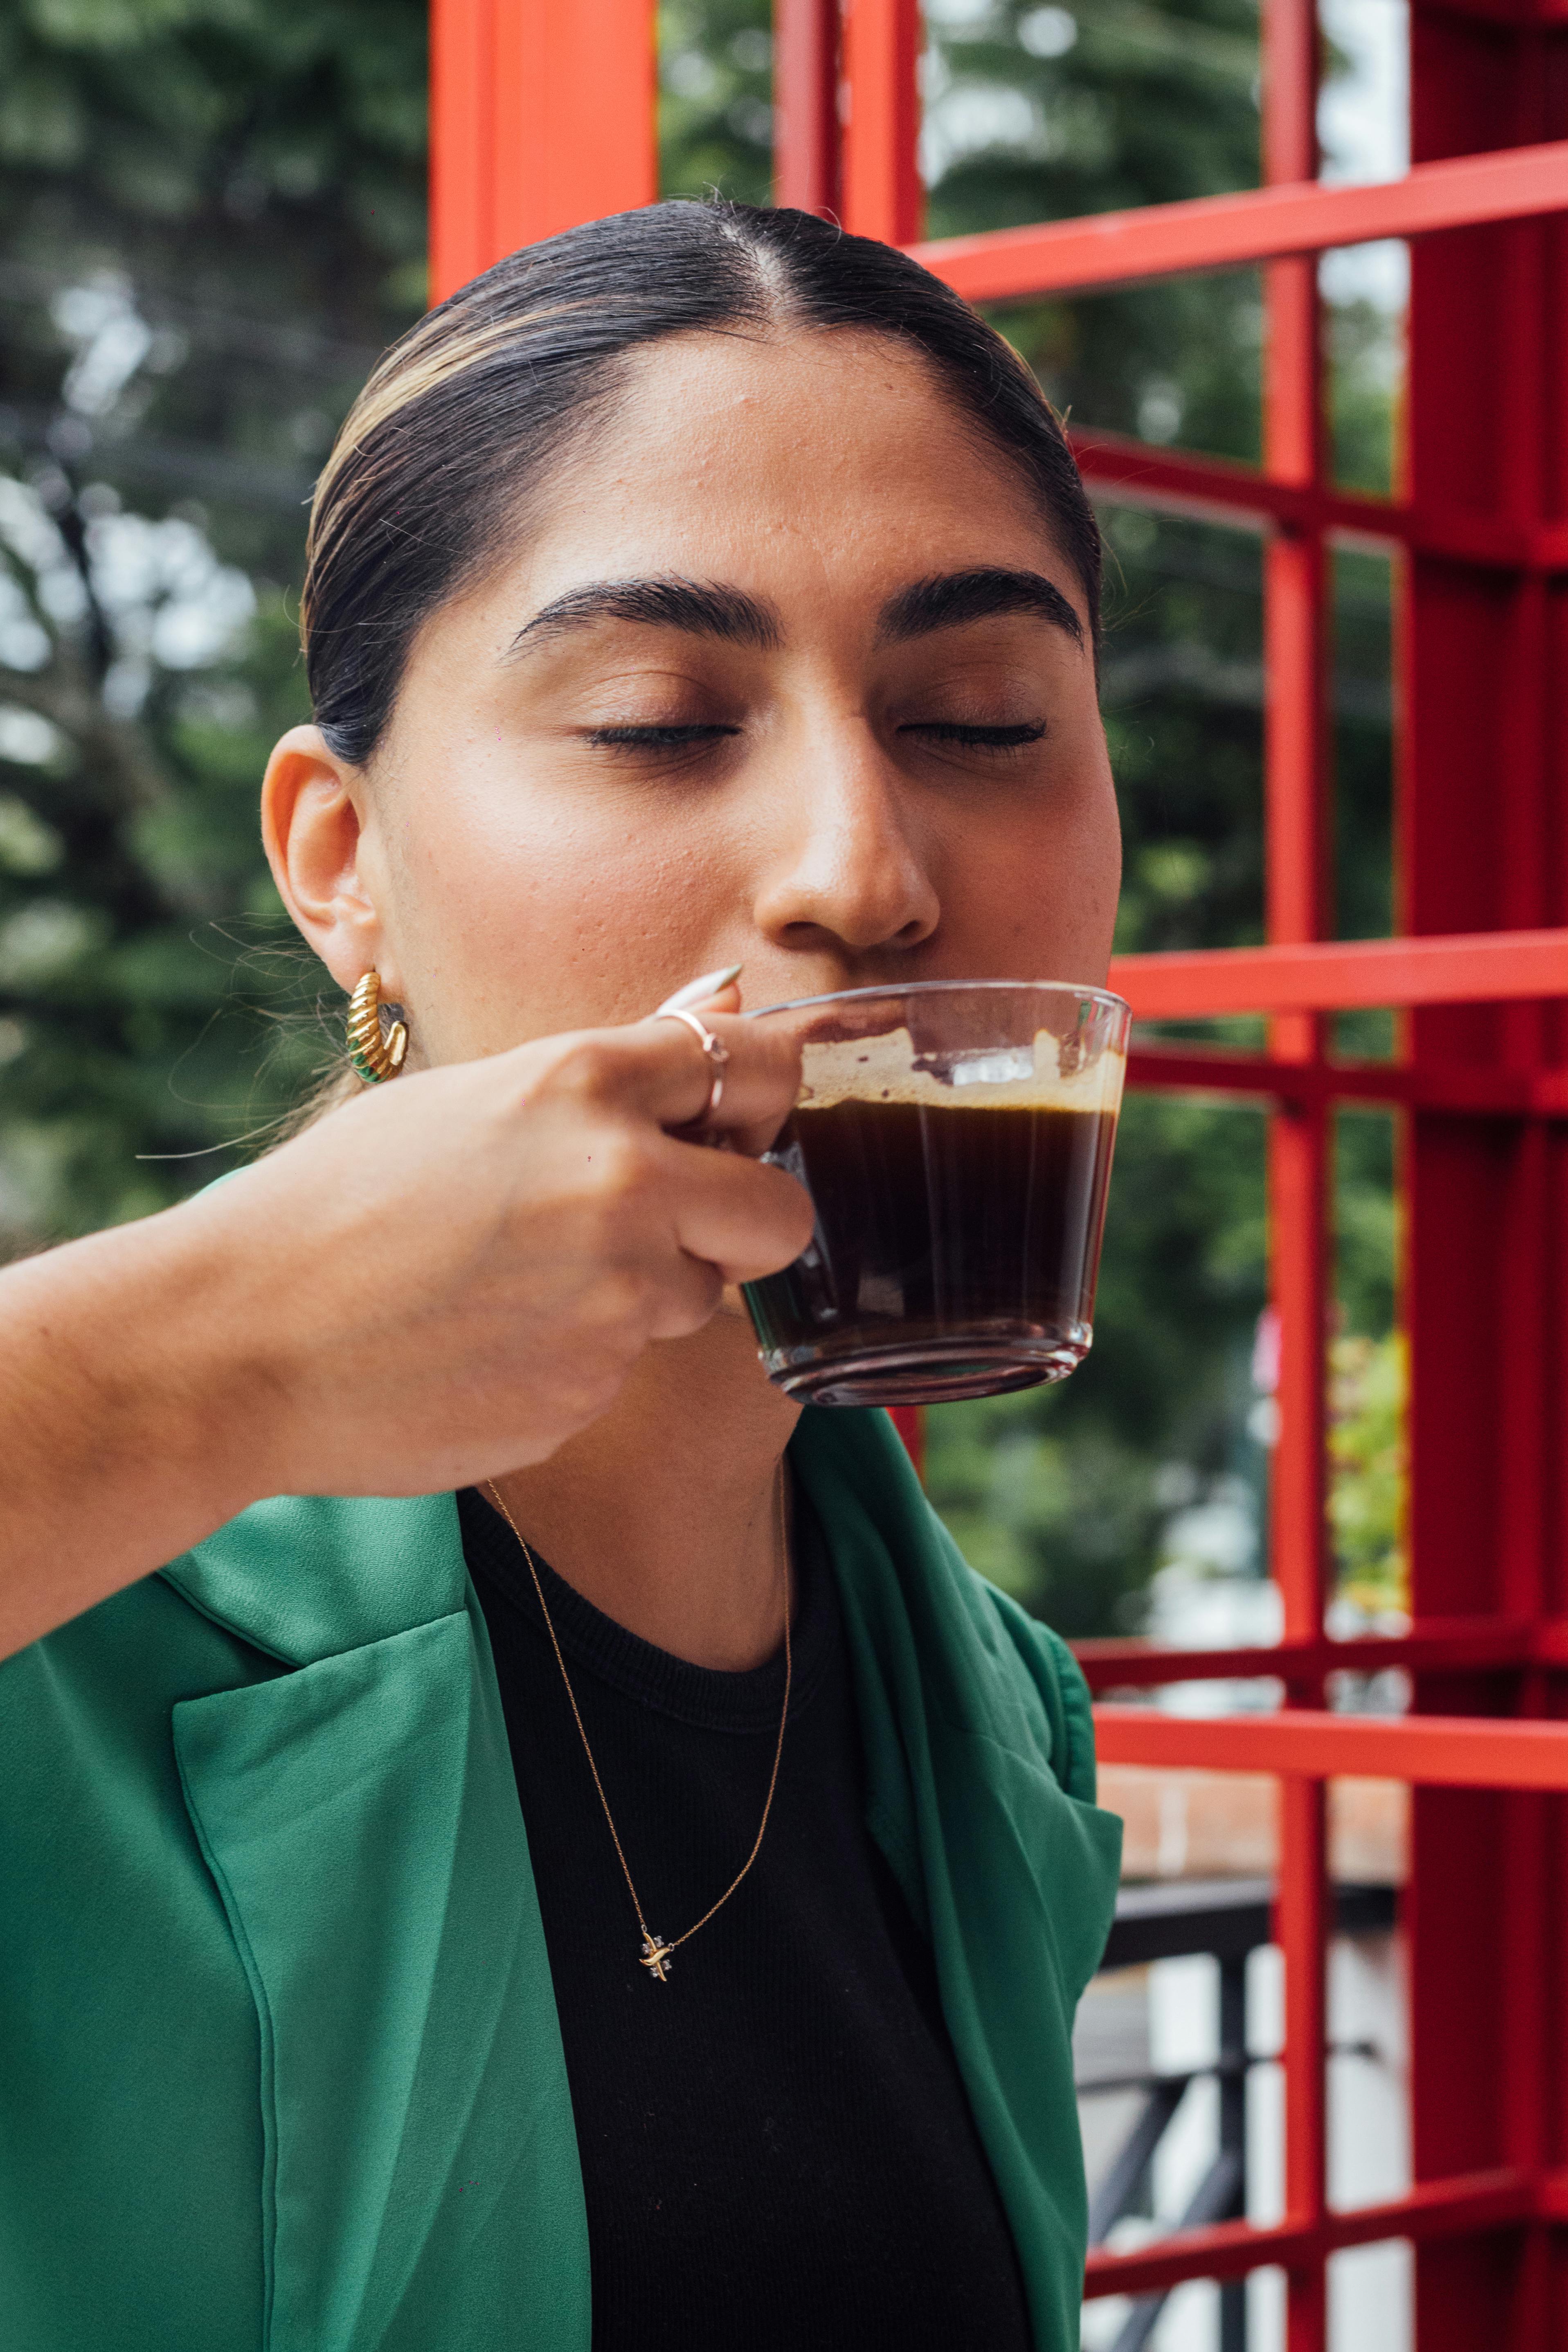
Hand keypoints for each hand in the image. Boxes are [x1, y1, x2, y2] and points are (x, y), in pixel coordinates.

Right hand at [202, 980, 811, 1496]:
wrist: (245, 1336)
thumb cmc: (340, 1203)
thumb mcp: (470, 1097)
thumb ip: (608, 1068)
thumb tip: (725, 998)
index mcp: (584, 1085)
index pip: (757, 1061)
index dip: (762, 1098)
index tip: (737, 1123)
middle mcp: (622, 1182)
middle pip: (783, 1213)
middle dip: (748, 1225)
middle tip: (680, 1229)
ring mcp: (613, 1295)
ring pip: (701, 1297)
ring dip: (645, 1294)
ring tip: (525, 1286)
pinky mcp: (590, 1387)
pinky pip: (627, 1364)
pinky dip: (578, 1356)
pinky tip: (492, 1341)